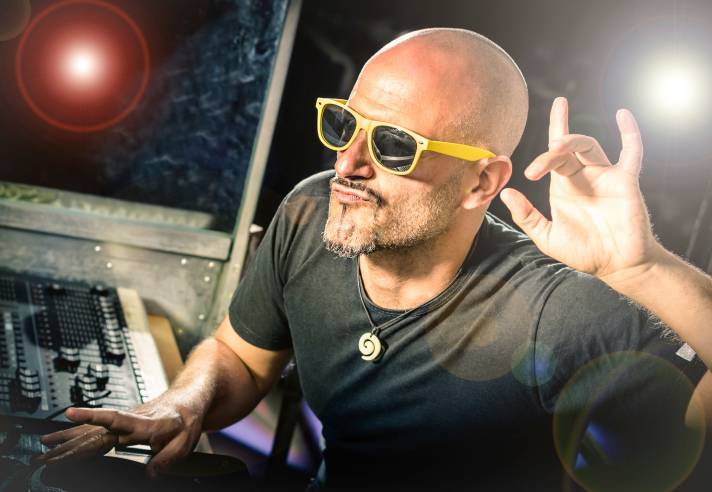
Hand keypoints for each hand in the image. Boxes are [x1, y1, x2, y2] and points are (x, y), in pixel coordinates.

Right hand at [39, 395, 203, 476]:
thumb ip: (168, 459)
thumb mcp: (186, 441)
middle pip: (96, 430)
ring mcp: (123, 420)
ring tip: (44, 446)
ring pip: (92, 429)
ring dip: (67, 438)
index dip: (92, 416)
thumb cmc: (186, 419)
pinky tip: (62, 438)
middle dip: (69, 443)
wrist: (187, 401)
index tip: (71, 412)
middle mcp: (131, 418)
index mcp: (146, 422)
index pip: (115, 417)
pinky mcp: (120, 424)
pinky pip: (95, 429)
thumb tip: (151, 475)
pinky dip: (76, 434)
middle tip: (46, 456)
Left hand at [500, 97, 662, 283]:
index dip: (551, 130)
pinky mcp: (626, 181)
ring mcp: (605, 176)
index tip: (539, 143)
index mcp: (563, 186)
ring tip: (555, 147)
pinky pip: (632, 152)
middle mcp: (583, 176)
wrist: (617, 265)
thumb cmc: (584, 252)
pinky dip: (630, 132)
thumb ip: (526, 216)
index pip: (553, 153)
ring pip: (589, 146)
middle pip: (566, 148)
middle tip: (535, 169)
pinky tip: (622, 114)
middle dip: (550, 151)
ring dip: (572, 142)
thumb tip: (506, 193)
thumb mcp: (547, 237)